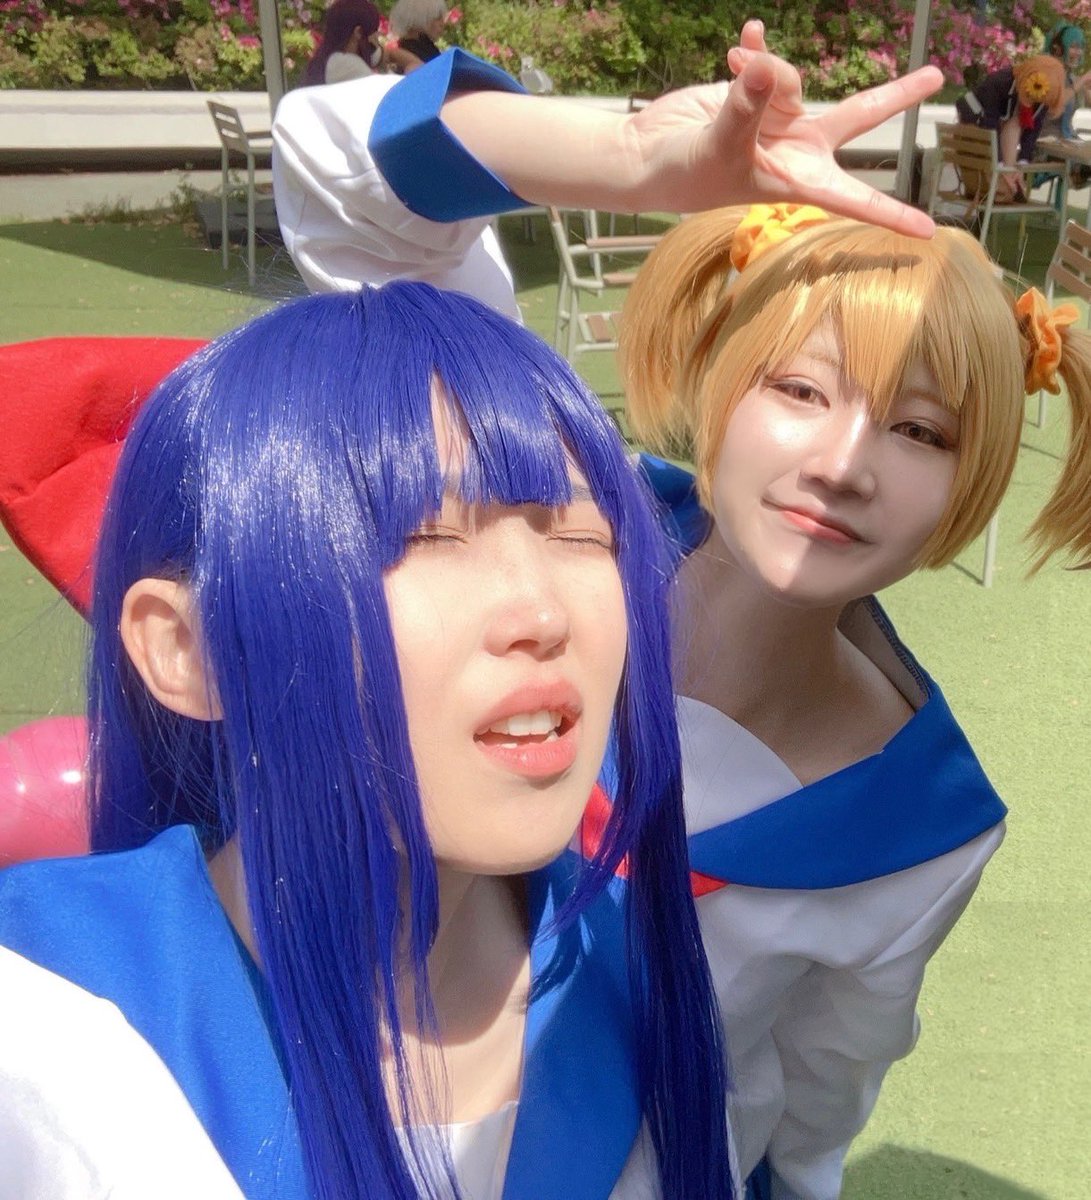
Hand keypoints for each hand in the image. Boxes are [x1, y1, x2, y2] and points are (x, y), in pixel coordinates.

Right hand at [626, 20, 940, 236]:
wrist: (647, 156)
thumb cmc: (684, 174)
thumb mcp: (719, 147)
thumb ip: (746, 107)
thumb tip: (763, 66)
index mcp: (798, 178)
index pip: (854, 198)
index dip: (891, 214)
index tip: (928, 232)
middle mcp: (796, 147)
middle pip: (858, 116)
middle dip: (896, 95)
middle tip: (936, 76)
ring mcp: (777, 118)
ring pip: (794, 78)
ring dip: (767, 69)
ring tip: (733, 68)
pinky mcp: (754, 93)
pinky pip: (767, 60)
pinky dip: (754, 48)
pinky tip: (743, 38)